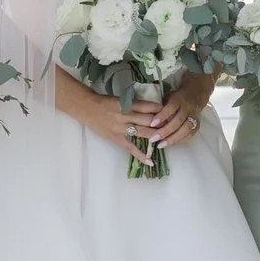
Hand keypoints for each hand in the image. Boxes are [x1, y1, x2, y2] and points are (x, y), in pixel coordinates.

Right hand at [62, 84, 187, 160]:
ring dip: (155, 136)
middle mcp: (125, 115)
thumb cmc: (103, 102)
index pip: (146, 106)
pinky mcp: (116, 138)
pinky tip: (150, 161)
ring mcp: (121, 128)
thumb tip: (150, 108)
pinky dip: (141, 155)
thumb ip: (133, 104)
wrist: (86, 108)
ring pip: (142, 132)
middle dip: (161, 123)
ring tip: (167, 139)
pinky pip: (131, 148)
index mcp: (126, 104)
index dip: (159, 109)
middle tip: (173, 125)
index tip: (169, 110)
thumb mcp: (120, 99)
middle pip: (147, 120)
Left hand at [144, 74, 211, 151]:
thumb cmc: (175, 99)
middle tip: (153, 139)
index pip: (171, 107)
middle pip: (178, 120)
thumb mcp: (166, 97)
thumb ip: (160, 107)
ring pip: (185, 129)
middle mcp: (188, 108)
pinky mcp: (197, 125)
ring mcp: (194, 117)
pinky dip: (180, 140)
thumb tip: (147, 118)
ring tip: (161, 145)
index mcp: (178, 99)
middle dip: (165, 131)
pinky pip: (190, 135)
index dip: (162, 116)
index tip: (152, 124)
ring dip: (173, 138)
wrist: (194, 97)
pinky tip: (170, 144)